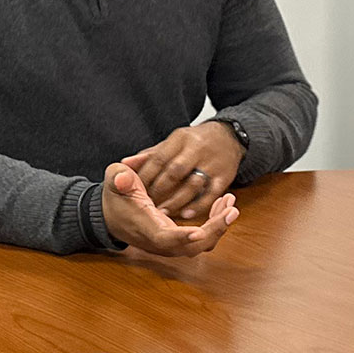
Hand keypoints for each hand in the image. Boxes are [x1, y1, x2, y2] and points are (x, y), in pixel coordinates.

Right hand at [101, 162, 237, 256]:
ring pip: (201, 246)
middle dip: (214, 230)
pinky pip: (202, 240)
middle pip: (191, 247)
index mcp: (145, 227)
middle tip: (231, 209)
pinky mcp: (178, 240)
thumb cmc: (115, 197)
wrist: (111, 216)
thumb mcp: (114, 181)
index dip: (181, 237)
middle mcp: (160, 241)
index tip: (199, 232)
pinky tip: (220, 205)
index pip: (164, 238)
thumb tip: (123, 177)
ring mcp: (171, 244)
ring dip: (218, 228)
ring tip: (230, 204)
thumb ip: (119, 178)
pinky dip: (214, 225)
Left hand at [128, 122, 243, 220]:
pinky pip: (211, 194)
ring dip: (176, 201)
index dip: (145, 175)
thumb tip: (125, 164)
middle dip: (159, 189)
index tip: (134, 189)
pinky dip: (198, 206)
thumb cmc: (194, 143)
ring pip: (193, 184)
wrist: (228, 137)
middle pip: (175, 171)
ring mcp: (213, 163)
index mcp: (181, 138)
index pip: (159, 158)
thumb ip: (149, 155)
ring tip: (161, 213)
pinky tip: (186, 215)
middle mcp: (197, 149)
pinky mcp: (225, 176)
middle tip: (146, 205)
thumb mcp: (172, 143)